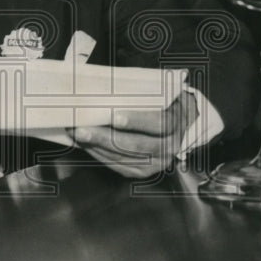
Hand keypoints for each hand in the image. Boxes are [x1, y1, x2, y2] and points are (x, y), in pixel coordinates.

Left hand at [69, 90, 197, 177]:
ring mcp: (157, 162)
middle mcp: (168, 146)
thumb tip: (107, 88)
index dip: (136, 120)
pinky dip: (100, 156)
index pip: (157, 122)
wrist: (183, 126)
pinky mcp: (144, 172)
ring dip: (97, 146)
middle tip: (82, 128)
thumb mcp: (162, 93)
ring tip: (77, 135)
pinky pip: (119, 166)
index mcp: (175, 123)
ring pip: (124, 157)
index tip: (114, 115)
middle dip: (105, 136)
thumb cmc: (166, 104)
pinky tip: (87, 146)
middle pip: (135, 143)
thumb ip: (142, 93)